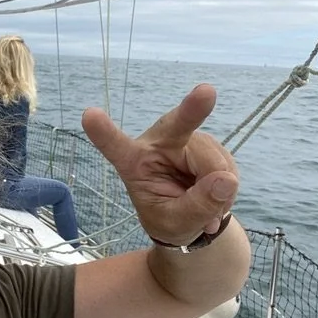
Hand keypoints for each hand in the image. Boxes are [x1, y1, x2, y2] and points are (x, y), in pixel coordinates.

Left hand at [81, 84, 237, 244]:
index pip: (116, 146)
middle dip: (193, 109)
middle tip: (206, 92)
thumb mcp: (177, 224)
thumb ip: (197, 206)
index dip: (104, 132)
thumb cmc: (169, 217)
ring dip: (218, 189)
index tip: (89, 115)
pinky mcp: (209, 145)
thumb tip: (227, 180)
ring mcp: (187, 140)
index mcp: (133, 162)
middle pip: (177, 125)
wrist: (190, 217)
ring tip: (203, 205)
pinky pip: (228, 167)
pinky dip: (227, 187)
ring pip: (215, 162)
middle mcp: (159, 143)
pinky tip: (214, 194)